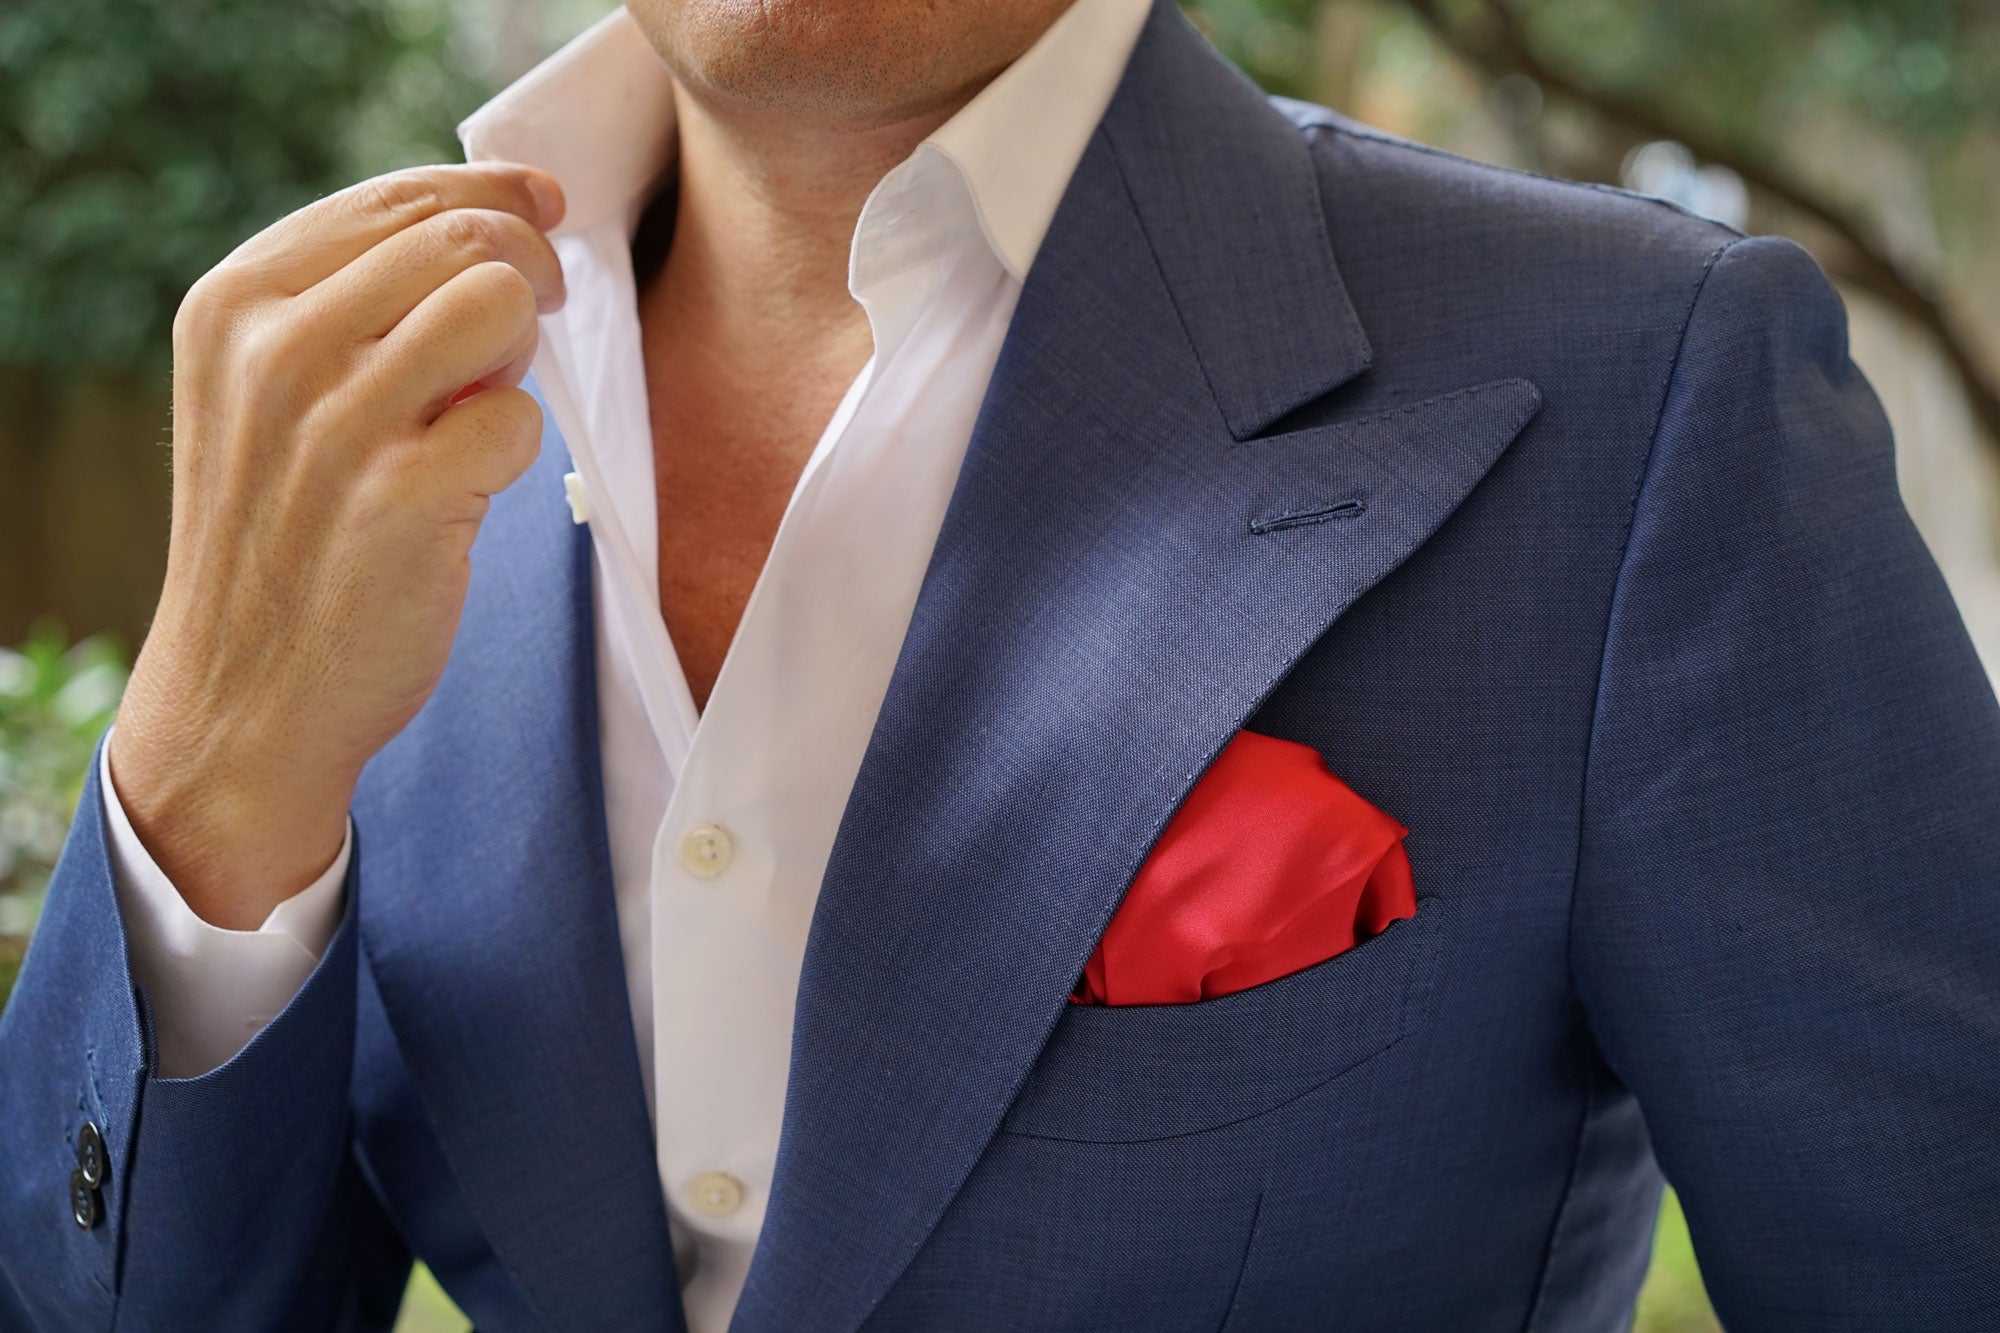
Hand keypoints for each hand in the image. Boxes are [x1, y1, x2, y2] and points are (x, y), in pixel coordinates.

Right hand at [108, 163, 566, 928]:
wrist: (246, 694)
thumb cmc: (287, 534)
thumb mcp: (271, 393)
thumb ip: (358, 301)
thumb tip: (511, 210)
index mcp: (236, 301)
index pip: (397, 198)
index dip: (497, 195)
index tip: (547, 210)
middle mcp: (274, 349)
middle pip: (465, 239)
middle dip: (529, 273)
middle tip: (526, 335)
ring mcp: (336, 424)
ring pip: (500, 305)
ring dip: (519, 356)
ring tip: (480, 410)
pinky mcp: (401, 498)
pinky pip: (520, 421)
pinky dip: (516, 453)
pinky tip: (468, 490)